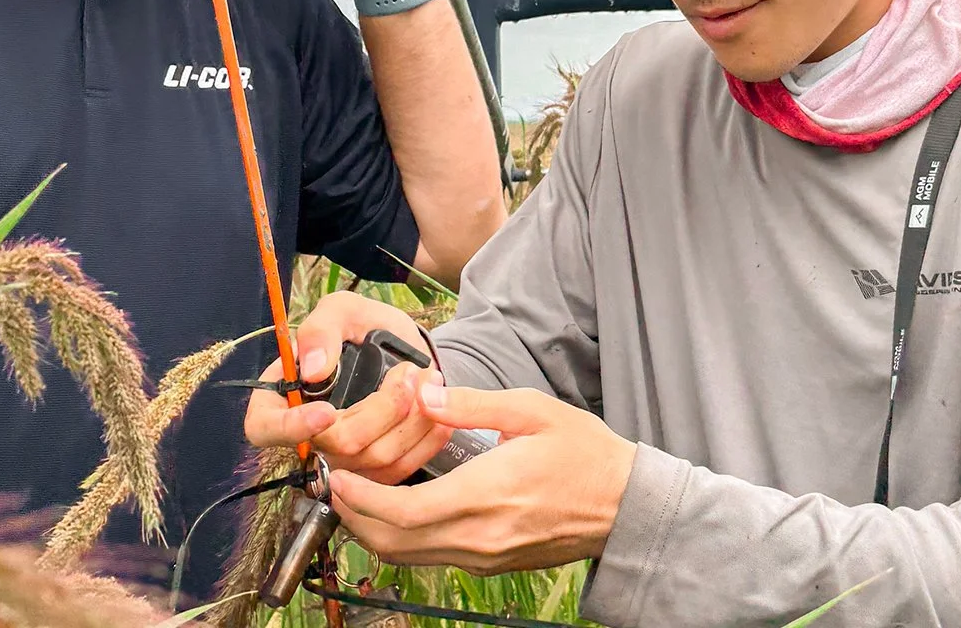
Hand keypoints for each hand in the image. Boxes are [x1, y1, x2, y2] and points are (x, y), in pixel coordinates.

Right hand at [242, 292, 450, 482]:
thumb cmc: (363, 328)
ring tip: (429, 380)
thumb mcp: (342, 311)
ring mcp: (343, 460)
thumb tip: (313, 369)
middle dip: (382, 408)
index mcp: (282, 398)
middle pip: (337, 445)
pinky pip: (400, 470)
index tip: (327, 411)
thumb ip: (322, 329)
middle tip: (409, 372)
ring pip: (374, 460)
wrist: (405, 349)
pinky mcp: (376, 472)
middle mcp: (308, 436)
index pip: (266, 428)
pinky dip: (425, 440)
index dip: (292, 428)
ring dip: (410, 419)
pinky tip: (439, 413)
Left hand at [327, 385, 637, 576]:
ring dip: (374, 532)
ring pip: (409, 557)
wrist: (627, 505)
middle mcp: (479, 536)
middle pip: (393, 543)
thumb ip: (471, 406)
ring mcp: (485, 557)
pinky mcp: (493, 566)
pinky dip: (404, 541)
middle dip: (354, 517)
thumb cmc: (584, 453)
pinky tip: (398, 512)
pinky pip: (434, 559)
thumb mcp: (531, 411)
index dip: (360, 499)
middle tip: (334, 487)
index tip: (338, 477)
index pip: (401, 513)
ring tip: (356, 498)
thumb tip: (423, 394)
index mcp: (485, 494)